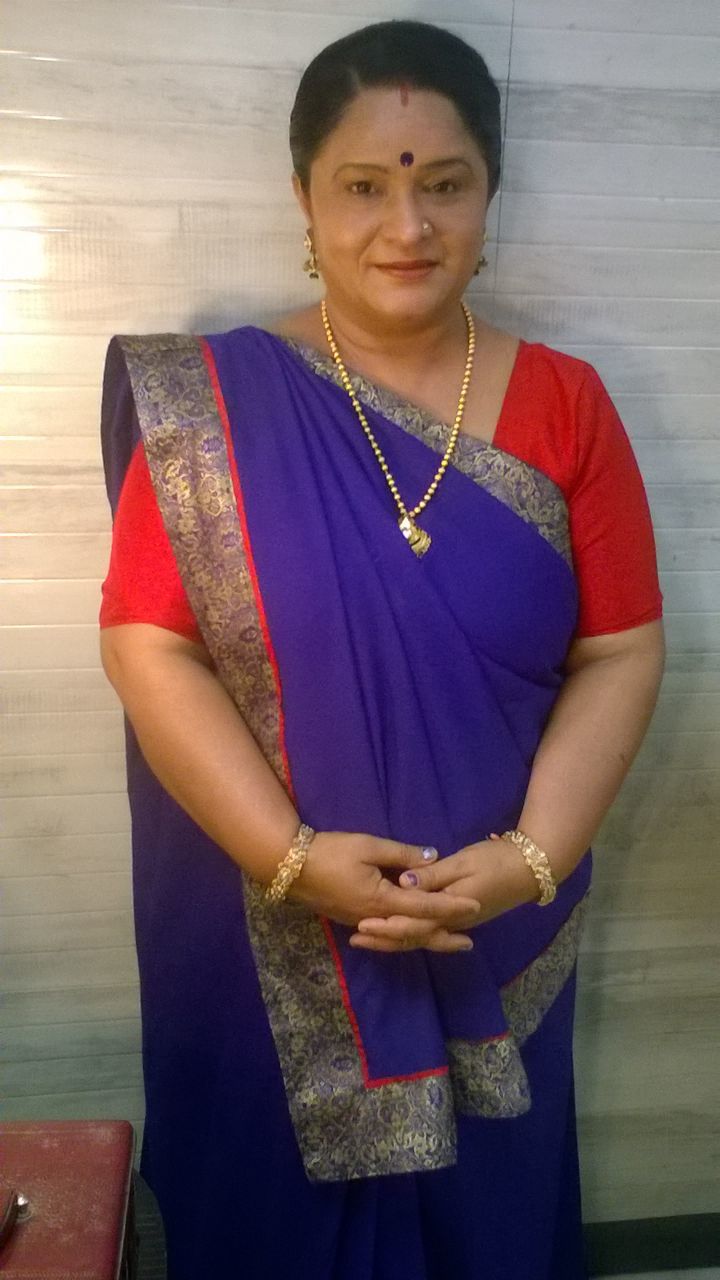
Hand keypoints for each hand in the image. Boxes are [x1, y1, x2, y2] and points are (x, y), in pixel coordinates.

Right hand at [288, 830, 477, 945]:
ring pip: (401, 936)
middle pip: (415, 932)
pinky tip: (413, 933)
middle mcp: (374, 917)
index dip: (452, 906)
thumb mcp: (369, 846)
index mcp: (381, 900)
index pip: (425, 906)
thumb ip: (403, 855)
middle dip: (443, 936)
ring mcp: (361, 921)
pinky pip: (387, 933)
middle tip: (469, 943)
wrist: (290, 866)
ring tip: (447, 941)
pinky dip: (405, 935)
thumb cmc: (331, 851)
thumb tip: (433, 858)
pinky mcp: (352, 918)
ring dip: (426, 938)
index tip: (475, 906)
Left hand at [349, 835, 540, 952]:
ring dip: (392, 939)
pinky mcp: (457, 919)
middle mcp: (451, 924)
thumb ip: (433, 875)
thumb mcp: (462, 862)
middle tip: (355, 937)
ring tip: (365, 938)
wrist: (529, 870)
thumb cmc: (495, 861)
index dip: (387, 925)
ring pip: (419, 937)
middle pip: (413, 936)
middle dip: (384, 938)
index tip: (362, 923)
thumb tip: (404, 881)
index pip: (413, 923)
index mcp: (451, 910)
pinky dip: (408, 933)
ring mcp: (455, 924)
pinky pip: (427, 931)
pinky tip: (393, 931)